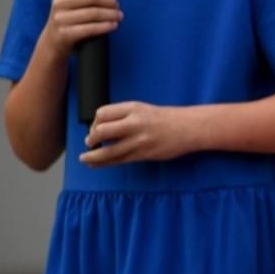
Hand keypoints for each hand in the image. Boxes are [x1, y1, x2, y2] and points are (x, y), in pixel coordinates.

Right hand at [40, 0, 129, 59]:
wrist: (55, 40)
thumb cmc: (73, 14)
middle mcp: (59, 2)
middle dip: (110, 1)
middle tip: (117, 5)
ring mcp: (61, 18)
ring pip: (94, 13)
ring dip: (111, 14)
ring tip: (119, 16)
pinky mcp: (66, 33)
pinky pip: (91, 28)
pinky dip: (106, 26)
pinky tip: (113, 25)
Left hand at [80, 101, 196, 165]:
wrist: (189, 127)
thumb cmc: (167, 118)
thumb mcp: (143, 109)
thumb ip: (124, 116)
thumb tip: (102, 128)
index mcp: (133, 108)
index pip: (102, 113)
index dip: (94, 122)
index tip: (95, 129)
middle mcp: (134, 123)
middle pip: (101, 131)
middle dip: (91, 139)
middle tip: (90, 143)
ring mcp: (139, 140)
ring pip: (107, 151)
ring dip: (92, 156)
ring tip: (85, 159)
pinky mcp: (143, 154)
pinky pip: (118, 161)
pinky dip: (103, 164)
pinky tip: (95, 165)